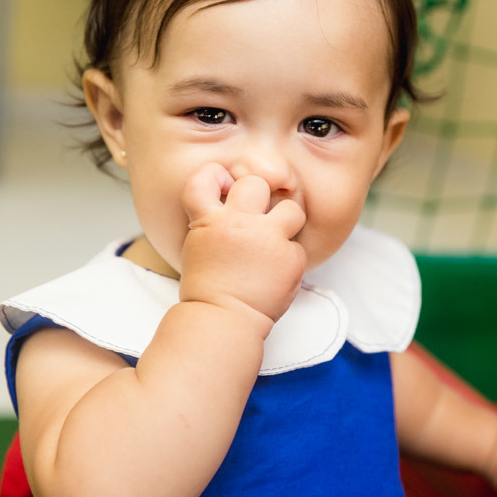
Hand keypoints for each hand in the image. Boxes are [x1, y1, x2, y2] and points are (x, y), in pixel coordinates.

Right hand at [179, 162, 306, 328]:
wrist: (224, 321)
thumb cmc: (208, 287)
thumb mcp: (199, 246)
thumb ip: (216, 220)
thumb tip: (233, 201)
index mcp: (209, 221)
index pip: (204, 178)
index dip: (215, 175)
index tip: (223, 186)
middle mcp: (239, 224)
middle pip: (256, 183)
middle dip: (259, 196)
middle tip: (256, 218)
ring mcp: (268, 240)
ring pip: (291, 209)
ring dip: (285, 222)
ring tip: (274, 243)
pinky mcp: (291, 258)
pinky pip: (297, 247)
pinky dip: (289, 259)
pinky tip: (275, 274)